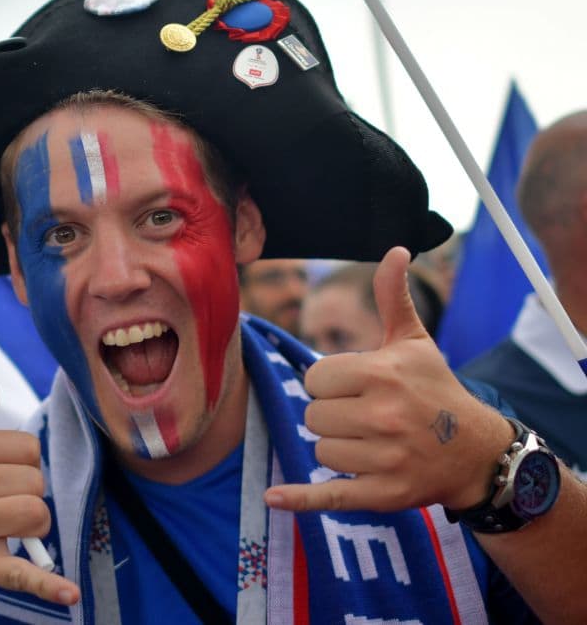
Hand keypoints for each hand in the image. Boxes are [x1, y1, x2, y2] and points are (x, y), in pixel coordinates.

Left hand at [264, 247, 511, 513]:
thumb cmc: (435, 390)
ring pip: (319, 451)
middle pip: (313, 416)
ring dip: (337, 448)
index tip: (356, 388)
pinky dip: (300, 500)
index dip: (330, 384)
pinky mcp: (383, 494)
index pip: (315, 379)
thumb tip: (395, 250)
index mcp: (381, 374)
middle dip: (332, 416)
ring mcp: (384, 458)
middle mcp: (383, 416)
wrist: (475, 451)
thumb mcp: (413, 342)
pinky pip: (328, 496)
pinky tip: (273, 497)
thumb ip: (392, 298)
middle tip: (366, 417)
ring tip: (371, 442)